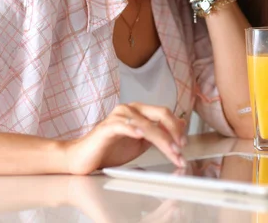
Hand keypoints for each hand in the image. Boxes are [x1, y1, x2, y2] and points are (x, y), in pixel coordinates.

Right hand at [64, 103, 186, 174]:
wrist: (83, 158)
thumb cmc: (109, 150)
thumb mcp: (141, 143)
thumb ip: (159, 133)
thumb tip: (181, 124)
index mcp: (140, 111)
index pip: (165, 114)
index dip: (177, 129)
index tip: (184, 146)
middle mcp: (130, 109)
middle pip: (160, 114)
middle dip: (174, 132)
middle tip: (181, 149)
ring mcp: (118, 116)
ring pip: (146, 123)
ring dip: (162, 139)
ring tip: (171, 151)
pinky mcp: (106, 127)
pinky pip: (122, 125)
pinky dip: (133, 129)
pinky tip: (141, 135)